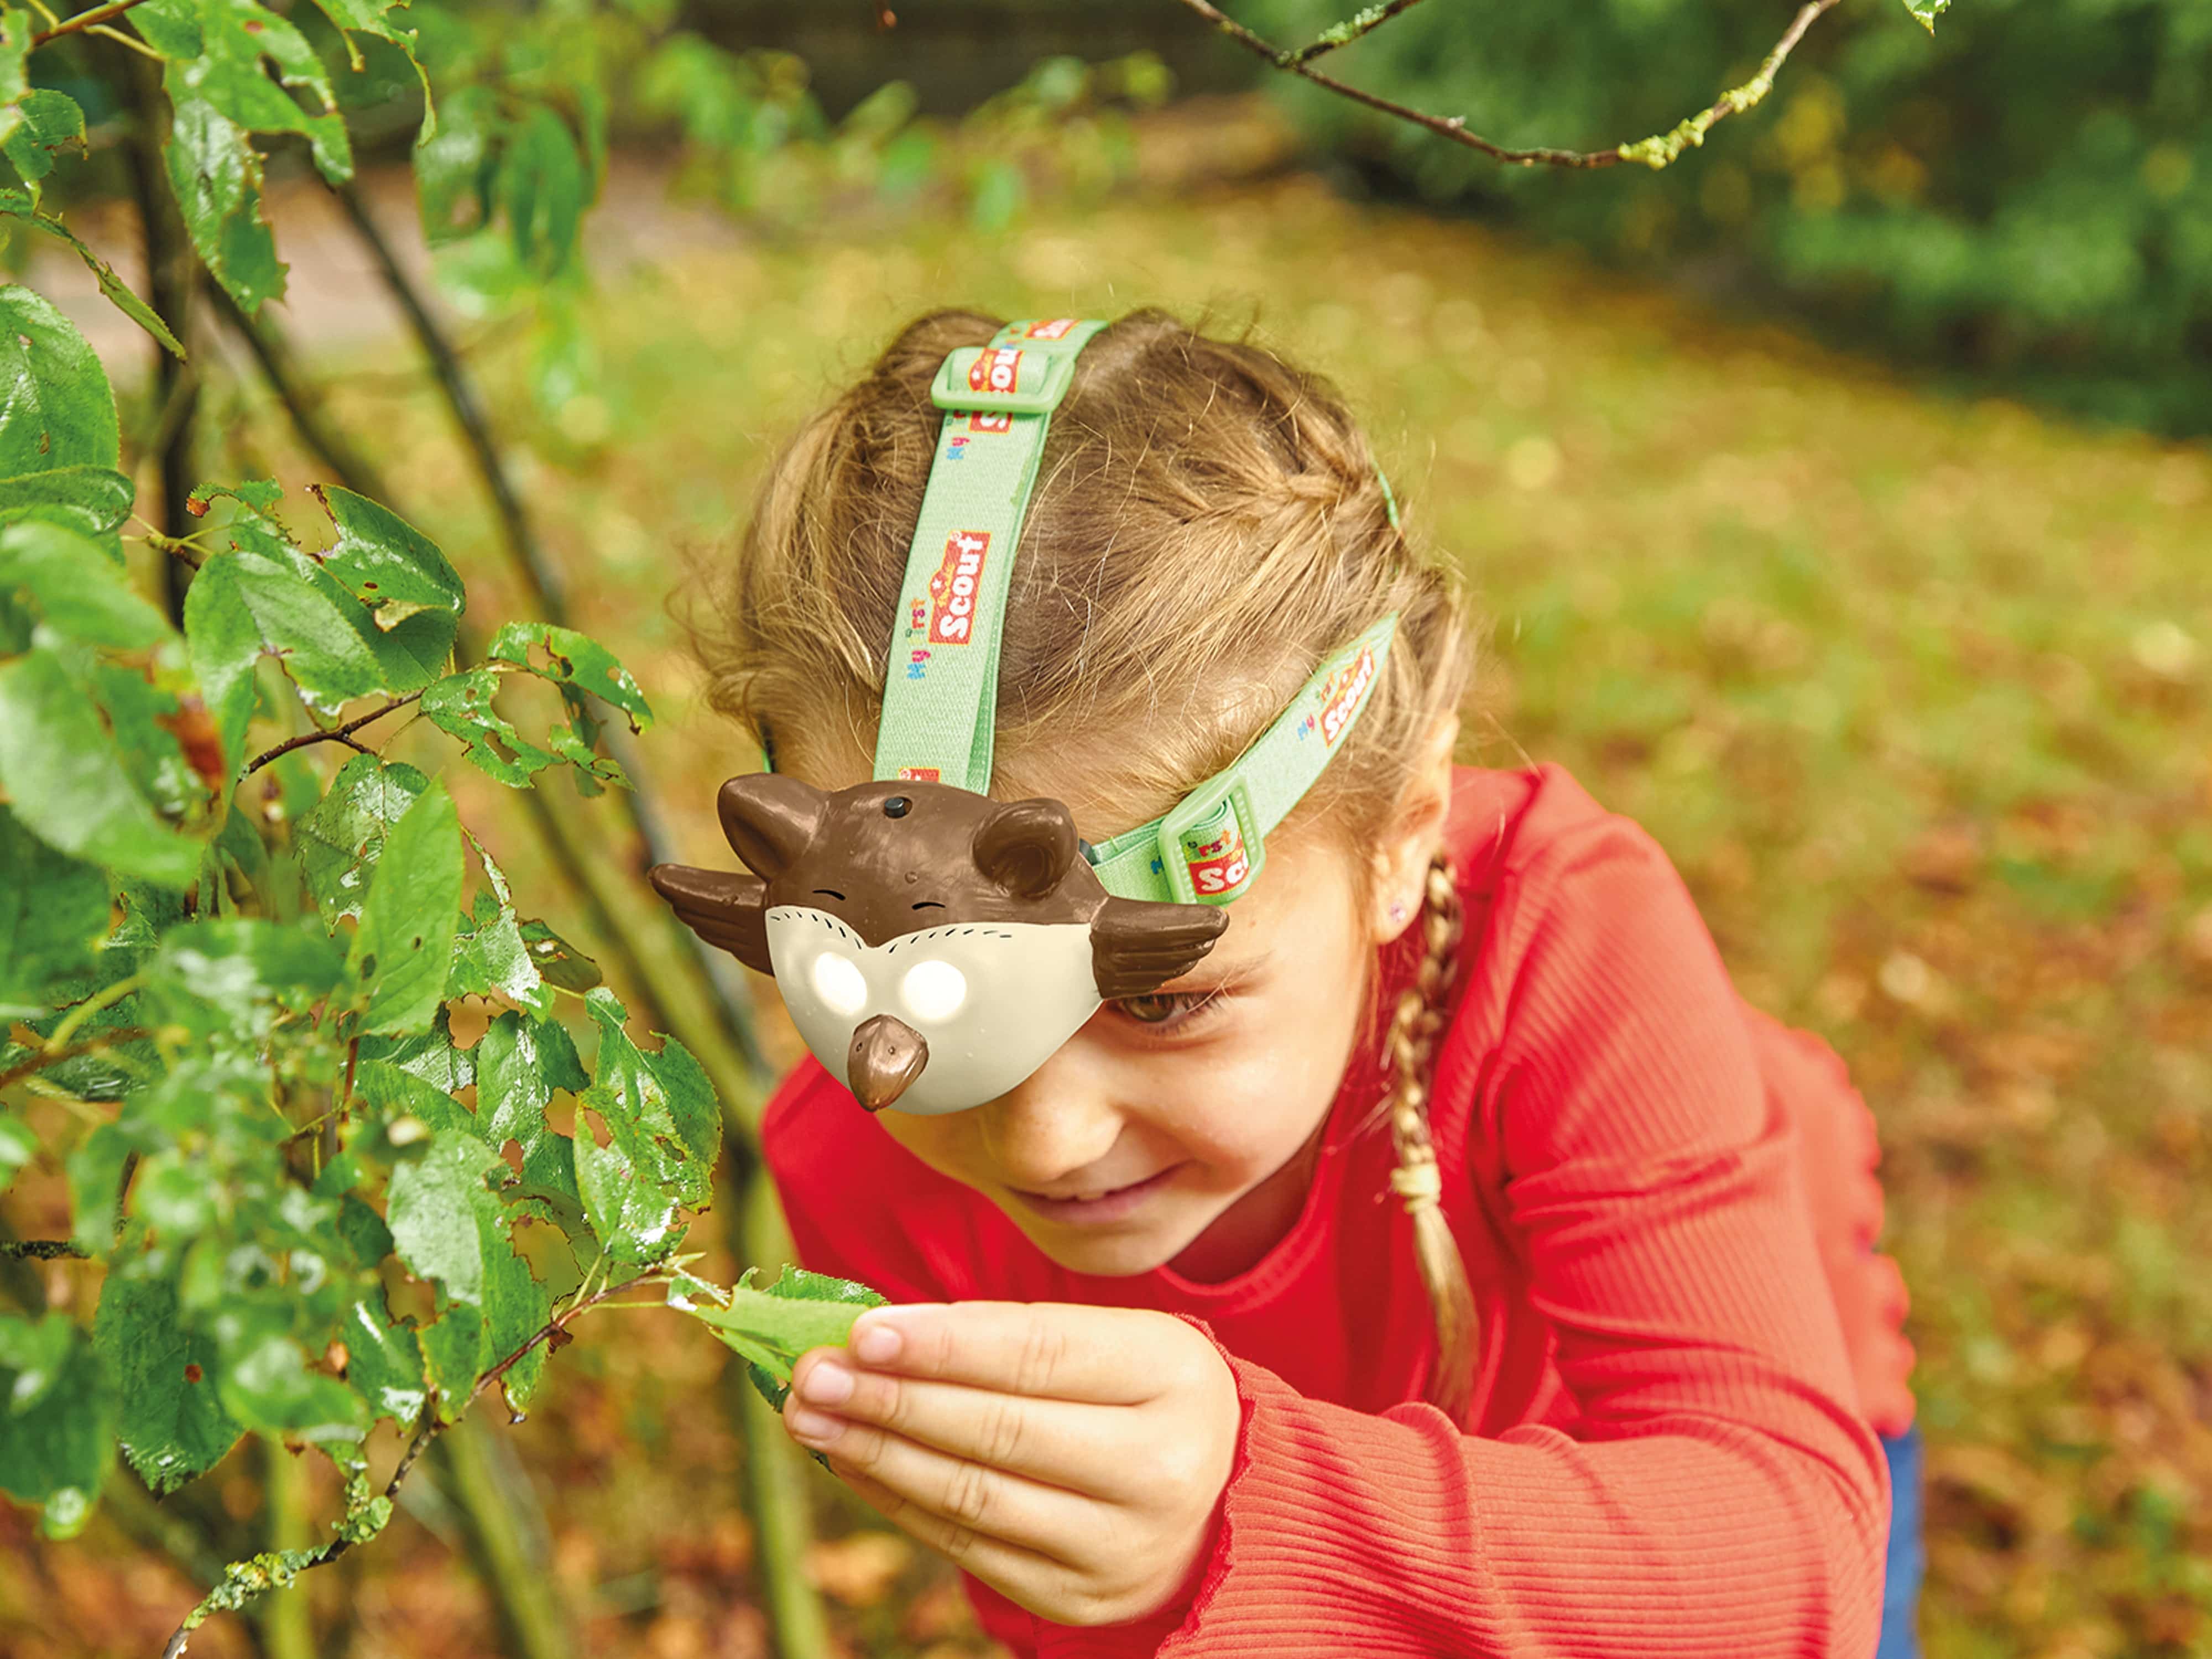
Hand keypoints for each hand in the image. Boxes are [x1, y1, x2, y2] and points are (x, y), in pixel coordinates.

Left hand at [781, 1301, 1240, 1626]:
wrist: (1219, 1502)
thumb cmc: (1143, 1395)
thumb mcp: (1114, 1341)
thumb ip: (1009, 1334)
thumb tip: (874, 1334)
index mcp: (1171, 1376)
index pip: (1039, 1355)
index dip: (945, 1345)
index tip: (862, 1331)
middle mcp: (1155, 1467)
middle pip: (1000, 1430)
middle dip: (892, 1399)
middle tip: (814, 1373)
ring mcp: (1116, 1544)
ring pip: (973, 1496)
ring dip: (878, 1453)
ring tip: (811, 1416)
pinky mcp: (1075, 1596)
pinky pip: (966, 1546)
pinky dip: (900, 1501)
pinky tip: (854, 1460)